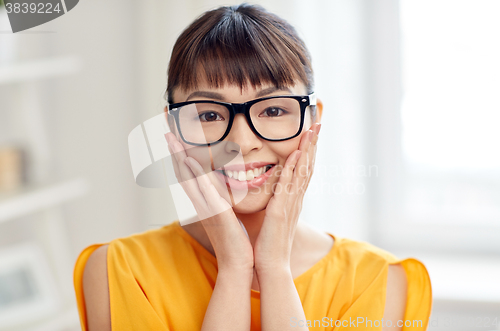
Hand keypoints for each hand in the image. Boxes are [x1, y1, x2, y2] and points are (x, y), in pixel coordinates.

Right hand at [165, 132, 253, 272]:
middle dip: (173, 151)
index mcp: (203, 201)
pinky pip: (205, 192)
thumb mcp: (226, 213)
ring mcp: (206, 208)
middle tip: (166, 130)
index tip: (174, 136)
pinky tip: (191, 162)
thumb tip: (221, 185)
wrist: (237, 263)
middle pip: (182, 172)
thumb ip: (221, 198)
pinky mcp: (216, 214)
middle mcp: (200, 203)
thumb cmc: (235, 240)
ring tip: (172, 139)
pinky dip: (197, 177)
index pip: (188, 174)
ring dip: (180, 158)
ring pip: (188, 179)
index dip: (179, 155)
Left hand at [253, 123, 320, 272]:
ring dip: (308, 149)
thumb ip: (274, 202)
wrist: (271, 266)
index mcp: (292, 200)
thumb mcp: (273, 217)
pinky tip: (297, 153)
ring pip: (302, 171)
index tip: (311, 132)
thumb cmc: (269, 243)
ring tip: (312, 130)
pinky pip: (289, 185)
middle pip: (308, 166)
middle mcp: (295, 199)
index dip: (309, 151)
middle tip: (318, 123)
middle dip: (313, 144)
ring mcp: (290, 204)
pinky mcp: (281, 210)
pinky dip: (294, 168)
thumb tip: (271, 193)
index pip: (303, 170)